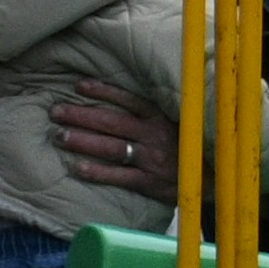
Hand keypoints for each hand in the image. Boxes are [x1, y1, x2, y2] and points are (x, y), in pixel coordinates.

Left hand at [54, 94, 179, 204]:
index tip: (78, 86)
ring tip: (59, 136)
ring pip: (112, 147)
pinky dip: (97, 172)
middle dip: (80, 116)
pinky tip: (76, 168)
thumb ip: (150, 112)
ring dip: (82, 141)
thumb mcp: (176, 121)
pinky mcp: (151, 181)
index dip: (103, 91)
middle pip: (111, 123)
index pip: (128, 100)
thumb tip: (116, 96)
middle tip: (55, 112)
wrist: (213, 179)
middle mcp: (154, 135)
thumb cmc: (185, 146)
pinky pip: (120, 176)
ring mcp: (152, 159)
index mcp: (160, 118)